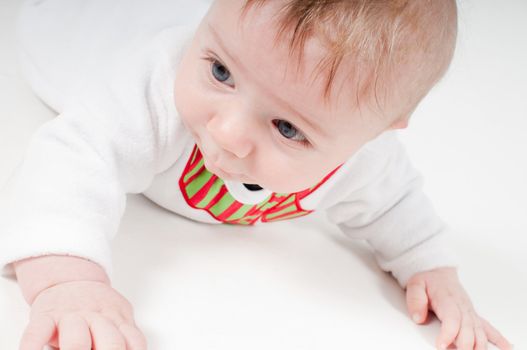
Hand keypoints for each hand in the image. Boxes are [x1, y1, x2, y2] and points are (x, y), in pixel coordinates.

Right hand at [19, 280, 146, 349]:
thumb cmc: (95, 307)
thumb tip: (127, 349)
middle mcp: (98, 318)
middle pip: (111, 343)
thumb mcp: (117, 317)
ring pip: (77, 340)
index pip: (133, 342)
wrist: (69, 278)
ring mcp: (71, 316)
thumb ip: (123, 338)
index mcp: (119, 320)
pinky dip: (33, 346)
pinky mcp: (45, 316)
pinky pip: (37, 332)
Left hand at [405, 267, 512, 349]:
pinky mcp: (473, 316)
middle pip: (468, 328)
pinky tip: (505, 347)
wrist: (438, 272)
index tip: (441, 345)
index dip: (448, 333)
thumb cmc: (428, 280)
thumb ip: (415, 300)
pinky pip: (488, 328)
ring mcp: (470, 312)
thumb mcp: (415, 285)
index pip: (452, 318)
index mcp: (447, 299)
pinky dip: (498, 339)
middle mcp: (462, 307)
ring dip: (478, 345)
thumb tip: (417, 317)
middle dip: (464, 345)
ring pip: (479, 332)